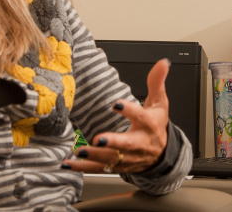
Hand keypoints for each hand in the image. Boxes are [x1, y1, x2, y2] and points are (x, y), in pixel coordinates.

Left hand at [62, 58, 169, 173]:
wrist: (162, 155)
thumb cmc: (157, 125)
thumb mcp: (160, 102)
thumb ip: (156, 82)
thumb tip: (163, 62)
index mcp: (149, 124)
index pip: (140, 116)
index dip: (129, 110)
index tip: (116, 104)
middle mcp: (139, 143)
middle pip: (126, 144)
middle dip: (113, 142)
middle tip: (98, 139)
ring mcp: (128, 157)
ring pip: (112, 159)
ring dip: (95, 156)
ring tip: (80, 151)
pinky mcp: (118, 166)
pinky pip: (100, 169)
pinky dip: (83, 168)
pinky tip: (69, 164)